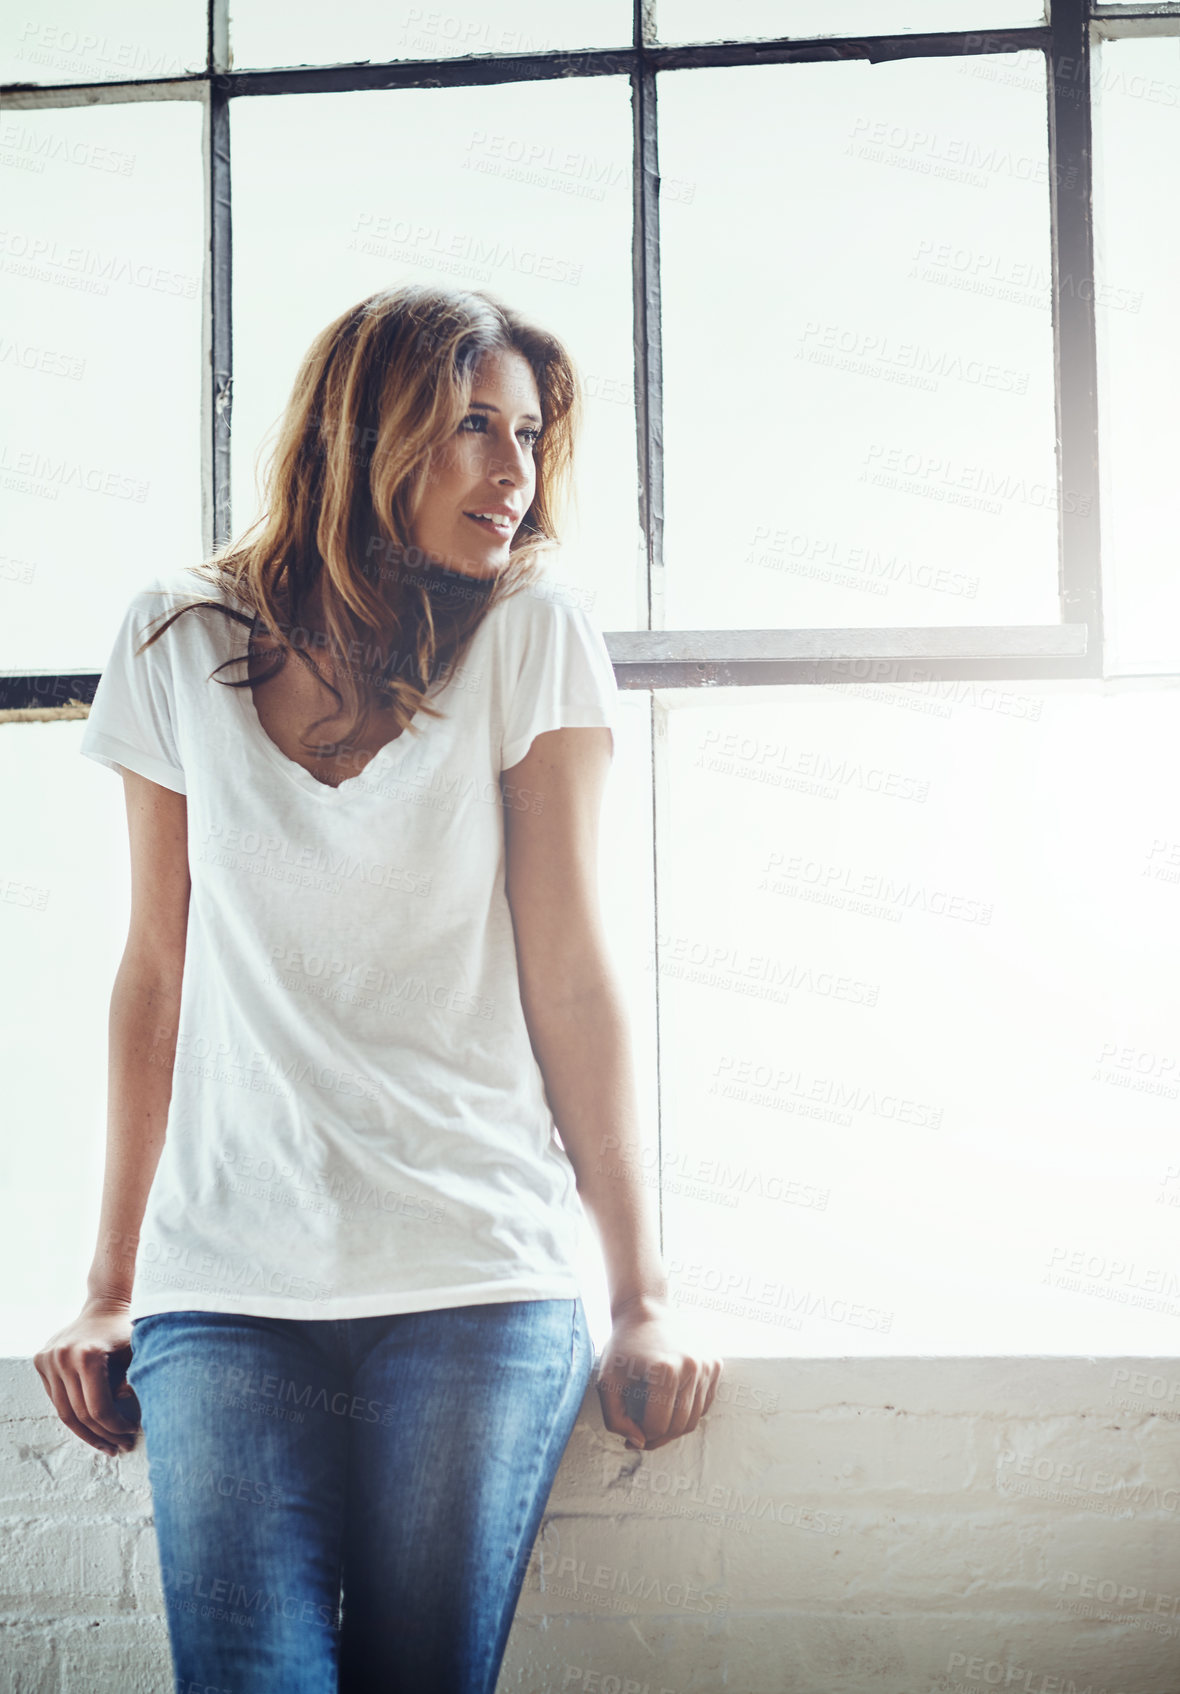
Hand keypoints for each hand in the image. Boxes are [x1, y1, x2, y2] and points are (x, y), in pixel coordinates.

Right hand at [33, 1298, 140, 1456]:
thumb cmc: (128, 1331)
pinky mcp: (41, 1360)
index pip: (98, 1408)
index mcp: (88, 1354)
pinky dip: (73, 1415)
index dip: (115, 1427)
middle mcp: (63, 1356)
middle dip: (103, 1435)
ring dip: (86, 1433)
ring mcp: (49, 1358)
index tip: (131, 1434)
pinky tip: (91, 1426)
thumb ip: (133, 1386)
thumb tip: (123, 1422)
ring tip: (107, 1444)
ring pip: (64, 1411)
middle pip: (80, 1413)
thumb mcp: (139, 1355)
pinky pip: (57, 1398)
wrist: (107, 1304)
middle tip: (121, 1447)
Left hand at [595, 1295, 722, 1451]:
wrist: (645, 1310)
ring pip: (695, 1418)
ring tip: (657, 1421)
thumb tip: (639, 1442)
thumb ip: (616, 1419)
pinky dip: (689, 1411)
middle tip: (645, 1436)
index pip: (658, 1425)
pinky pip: (705, 1403)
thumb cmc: (623, 1347)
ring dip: (675, 1427)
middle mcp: (691, 1367)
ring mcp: (706, 1365)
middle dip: (660, 1437)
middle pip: (679, 1425)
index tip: (632, 1433)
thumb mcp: (607, 1382)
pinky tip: (671, 1403)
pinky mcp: (715, 1363)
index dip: (642, 1436)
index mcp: (664, 1370)